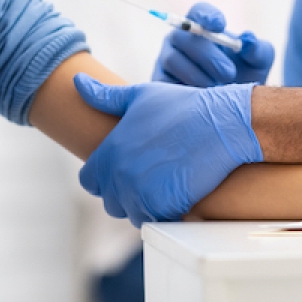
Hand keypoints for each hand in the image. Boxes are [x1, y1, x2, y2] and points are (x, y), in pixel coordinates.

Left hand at [74, 74, 262, 224]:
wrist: (223, 124)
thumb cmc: (183, 106)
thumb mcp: (140, 95)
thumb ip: (105, 95)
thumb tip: (77, 80)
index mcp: (110, 152)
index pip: (89, 181)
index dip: (104, 178)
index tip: (123, 170)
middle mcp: (121, 176)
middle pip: (110, 202)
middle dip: (125, 195)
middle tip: (149, 179)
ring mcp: (143, 194)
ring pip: (133, 214)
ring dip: (145, 206)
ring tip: (164, 187)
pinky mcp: (167, 207)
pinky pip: (157, 221)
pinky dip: (166, 213)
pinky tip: (178, 194)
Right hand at [153, 2, 274, 87]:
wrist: (232, 108)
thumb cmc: (246, 76)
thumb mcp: (260, 63)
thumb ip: (257, 49)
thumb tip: (247, 40)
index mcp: (204, 26)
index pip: (199, 11)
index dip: (206, 15)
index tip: (220, 26)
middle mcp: (180, 39)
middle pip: (182, 35)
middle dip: (206, 55)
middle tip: (229, 73)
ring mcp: (166, 59)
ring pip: (172, 59)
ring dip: (197, 75)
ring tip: (217, 90)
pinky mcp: (158, 82)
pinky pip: (163, 82)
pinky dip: (183, 90)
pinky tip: (200, 99)